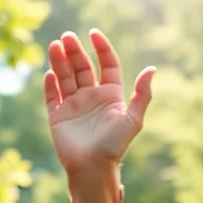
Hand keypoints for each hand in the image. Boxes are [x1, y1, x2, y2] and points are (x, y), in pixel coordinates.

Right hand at [44, 29, 153, 202]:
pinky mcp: (57, 116)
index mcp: (110, 96)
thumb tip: (152, 69)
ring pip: (65, 77)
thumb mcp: (133, 120)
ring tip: (55, 45)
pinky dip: (50, 84)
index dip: (101, 48)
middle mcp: (91, 97)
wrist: (93, 169)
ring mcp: (73, 106)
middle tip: (67, 37)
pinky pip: (51, 96)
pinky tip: (49, 73)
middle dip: (75, 51)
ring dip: (60, 61)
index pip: (107, 64)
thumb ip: (142, 95)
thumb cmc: (114, 146)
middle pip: (82, 67)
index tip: (94, 33)